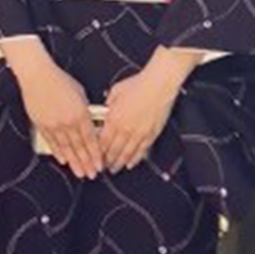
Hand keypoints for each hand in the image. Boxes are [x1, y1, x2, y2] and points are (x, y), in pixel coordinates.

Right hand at [1, 39, 103, 178]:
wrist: (38, 76)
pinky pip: (52, 142)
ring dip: (74, 162)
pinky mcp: (42, 125)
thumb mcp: (80, 93)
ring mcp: (54, 125)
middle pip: (79, 147)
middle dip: (86, 162)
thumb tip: (89, 120)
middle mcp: (68, 122)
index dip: (95, 154)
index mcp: (81, 113)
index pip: (91, 139)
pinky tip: (63, 160)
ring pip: (66, 148)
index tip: (99, 165)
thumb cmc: (59, 80)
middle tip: (92, 174)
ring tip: (79, 173)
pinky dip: (58, 152)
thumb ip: (85, 109)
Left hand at [99, 49, 197, 171]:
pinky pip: (142, 151)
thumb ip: (108, 103)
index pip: (103, 142)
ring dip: (120, 163)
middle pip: (114, 151)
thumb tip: (106, 108)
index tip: (96, 156)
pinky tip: (131, 163)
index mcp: (114, 119)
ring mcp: (139, 133)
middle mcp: (126, 129)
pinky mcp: (152, 134)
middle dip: (108, 162)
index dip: (98, 152)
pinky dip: (136, 159)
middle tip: (104, 167)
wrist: (159, 84)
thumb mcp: (115, 91)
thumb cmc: (138, 84)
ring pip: (127, 154)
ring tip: (116, 168)